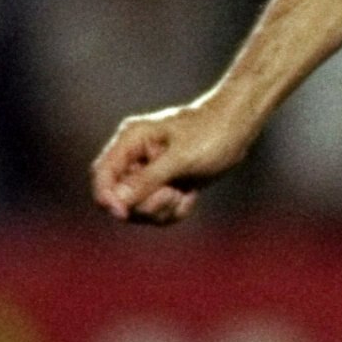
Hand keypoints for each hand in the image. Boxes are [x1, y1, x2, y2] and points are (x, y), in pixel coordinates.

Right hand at [90, 98, 255, 224]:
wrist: (239, 127)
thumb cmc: (212, 134)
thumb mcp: (181, 158)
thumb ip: (147, 179)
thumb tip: (116, 201)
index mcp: (131, 140)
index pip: (102, 175)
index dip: (107, 198)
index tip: (124, 214)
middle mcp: (135, 157)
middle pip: (119, 197)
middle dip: (144, 205)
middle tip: (172, 193)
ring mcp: (149, 172)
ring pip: (139, 208)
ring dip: (162, 209)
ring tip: (183, 193)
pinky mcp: (165, 183)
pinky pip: (158, 210)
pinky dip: (173, 210)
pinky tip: (189, 195)